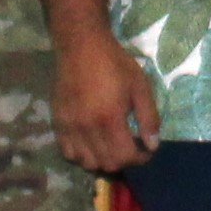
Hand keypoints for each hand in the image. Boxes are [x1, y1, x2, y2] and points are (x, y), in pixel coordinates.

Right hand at [49, 27, 162, 174]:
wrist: (81, 46)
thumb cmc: (114, 64)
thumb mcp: (140, 86)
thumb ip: (149, 118)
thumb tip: (153, 145)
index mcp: (109, 119)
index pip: (125, 157)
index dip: (139, 159)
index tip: (146, 151)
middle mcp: (87, 128)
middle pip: (106, 164)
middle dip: (123, 161)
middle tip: (131, 149)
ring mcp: (69, 127)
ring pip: (86, 162)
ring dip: (102, 160)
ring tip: (111, 147)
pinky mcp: (58, 123)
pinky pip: (68, 152)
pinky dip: (81, 155)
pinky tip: (91, 143)